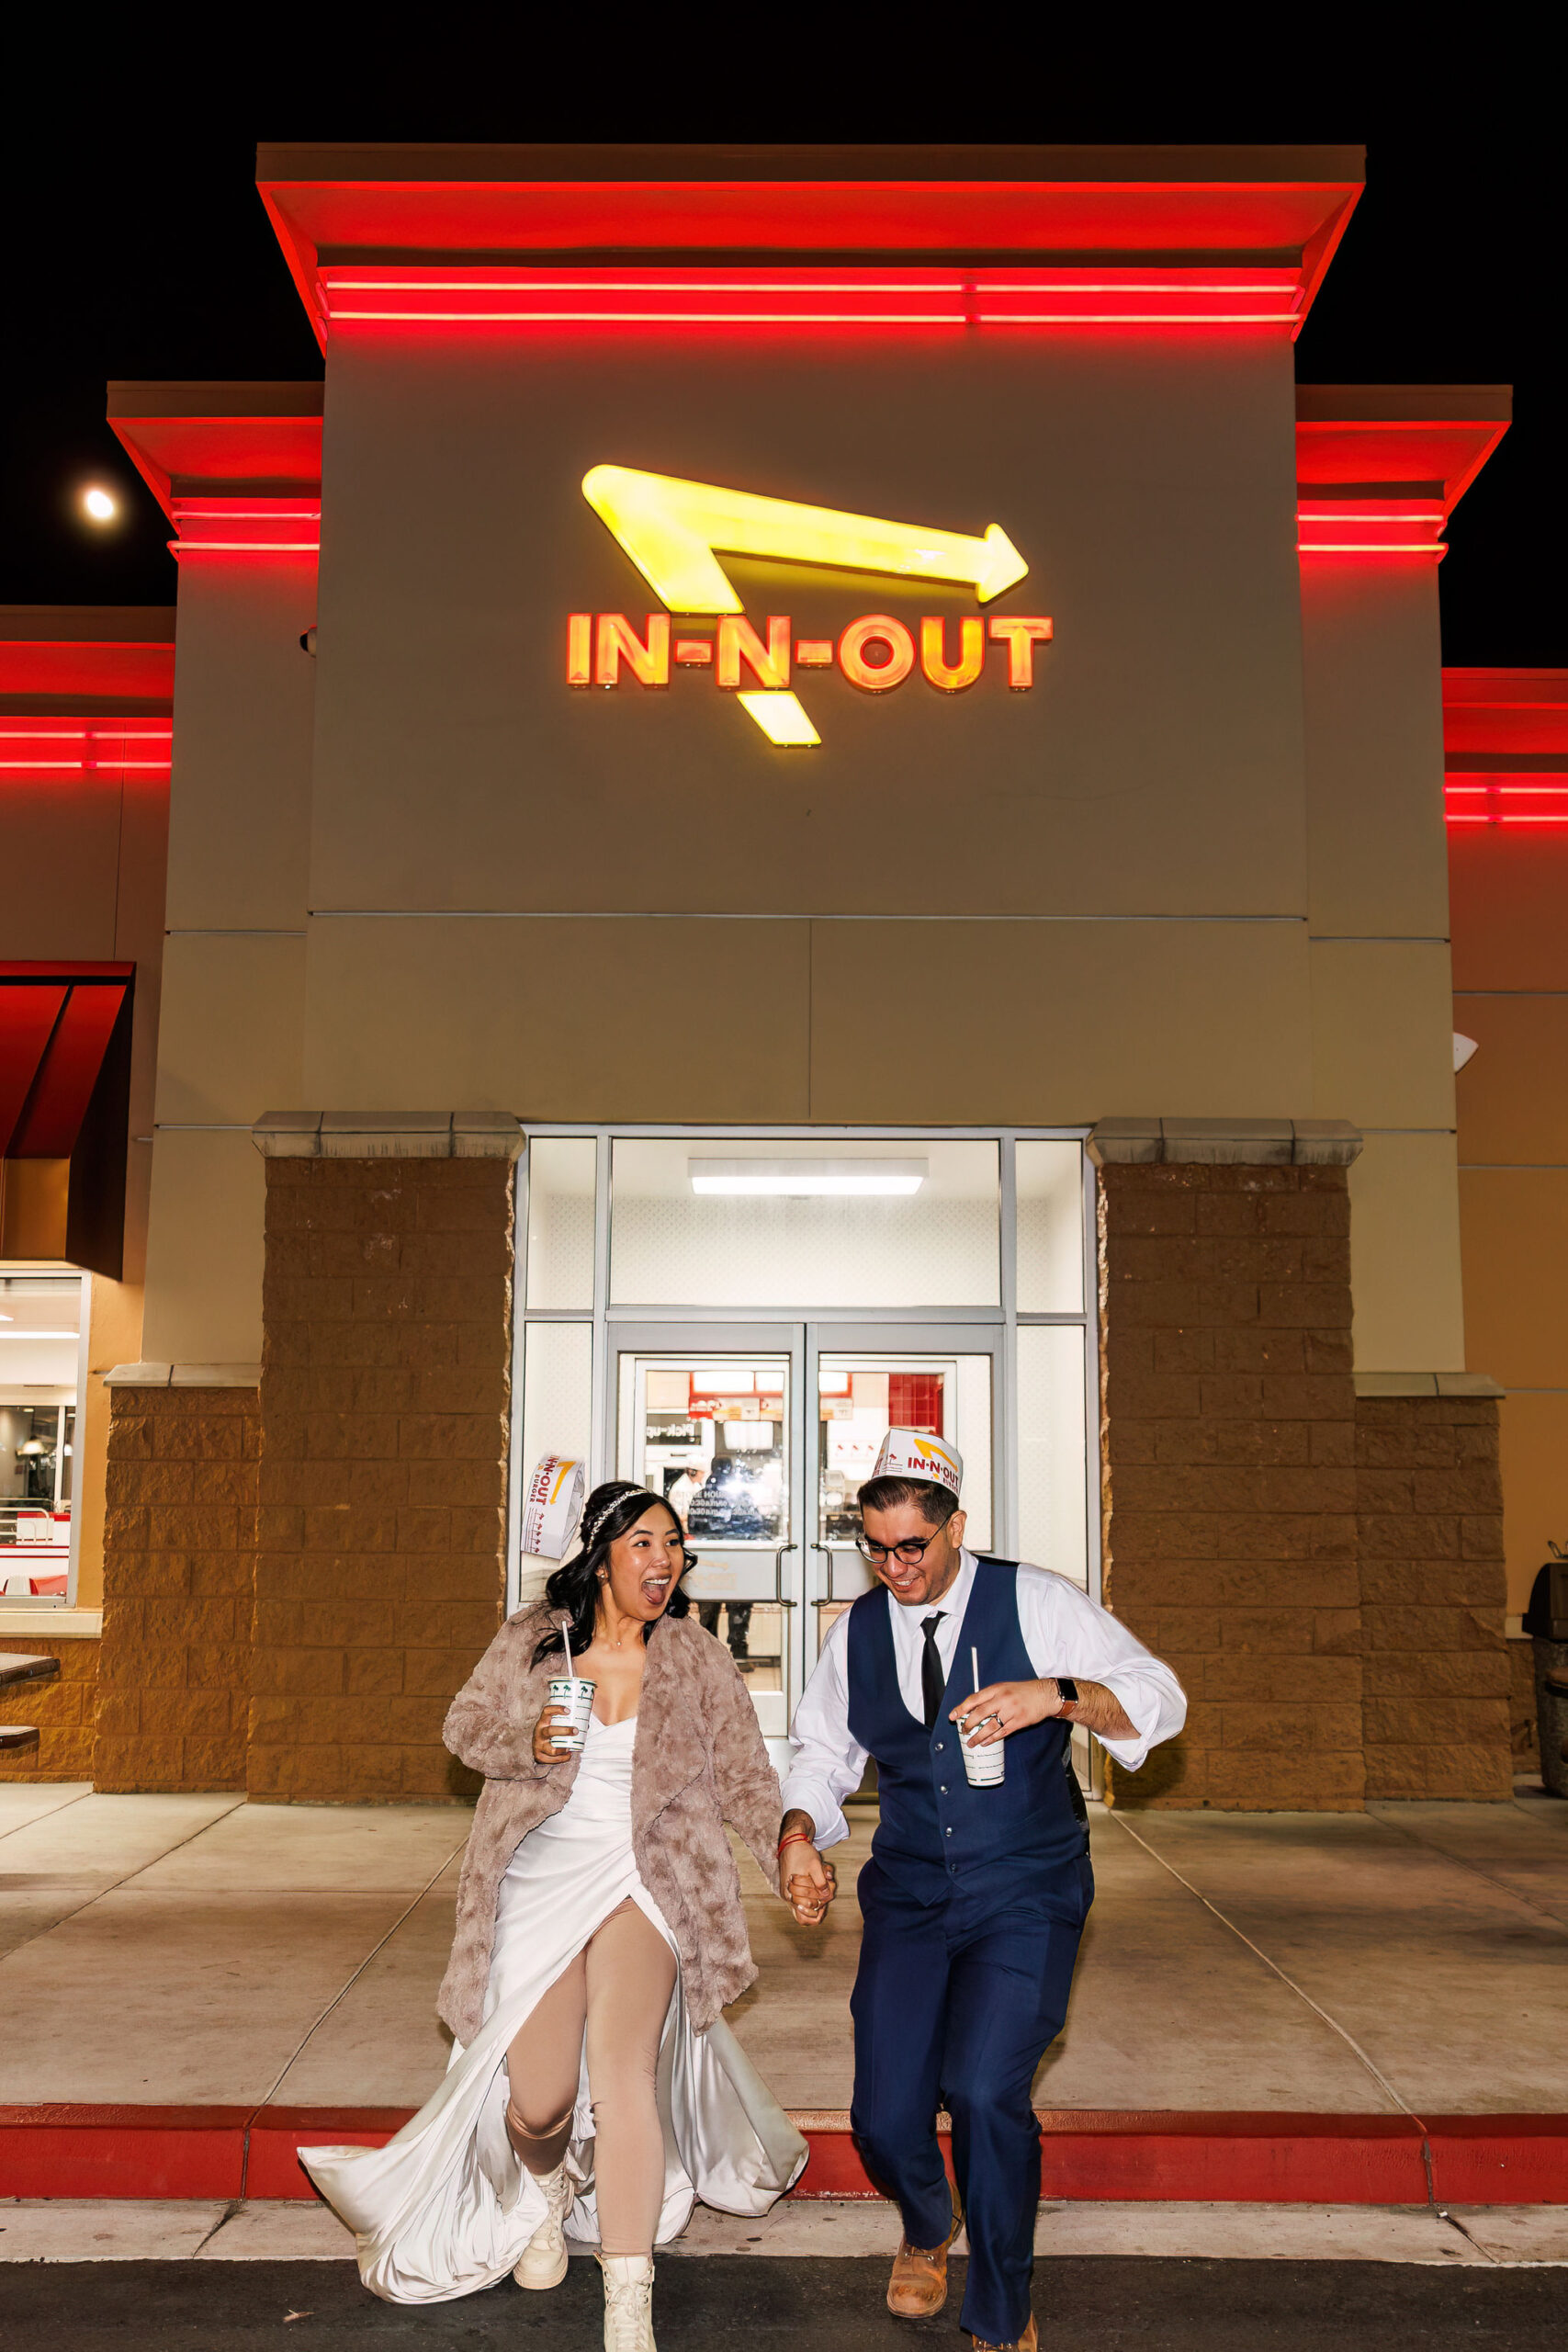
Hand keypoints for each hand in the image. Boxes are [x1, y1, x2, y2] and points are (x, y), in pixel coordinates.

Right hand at [532, 1702, 572, 1763]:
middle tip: (576, 1731)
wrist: (536, 1746)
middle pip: (550, 1731)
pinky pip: (552, 1759)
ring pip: (551, 1750)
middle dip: (564, 1731)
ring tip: (569, 1748)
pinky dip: (562, 1758)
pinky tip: (568, 1755)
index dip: (556, 1709)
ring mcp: (538, 1745)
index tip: (568, 1710)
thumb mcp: (554, 1725)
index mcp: (543, 1721)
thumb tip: (586, 1724)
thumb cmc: (550, 1732)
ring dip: (563, 1749)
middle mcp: (539, 1732)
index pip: (546, 1711)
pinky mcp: (539, 1756)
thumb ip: (567, 1723)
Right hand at [777, 1810, 836, 1923]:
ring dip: (816, 1901)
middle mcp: (788, 1896)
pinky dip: (811, 1897)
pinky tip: (819, 1887)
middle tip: (827, 1889)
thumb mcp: (815, 1865)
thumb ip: (821, 1881)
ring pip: (803, 1909)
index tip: (826, 1894)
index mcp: (791, 1893)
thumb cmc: (802, 1853)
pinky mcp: (791, 1890)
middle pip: (805, 1912)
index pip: (807, 1911)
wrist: (792, 1842)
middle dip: (819, 1902)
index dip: (820, 1905)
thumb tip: (826, 1895)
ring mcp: (789, 1894)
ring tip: (823, 1889)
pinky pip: (801, 1902)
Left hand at [950, 1678, 1064, 1748]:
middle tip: (963, 1731)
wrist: (1044, 1695)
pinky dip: (992, 1739)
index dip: (961, 1708)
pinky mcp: (1018, 1722)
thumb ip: (990, 1697)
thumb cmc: (1022, 1692)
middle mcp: (1002, 1699)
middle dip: (968, 1725)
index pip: (974, 1699)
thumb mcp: (1004, 1688)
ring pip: (989, 1726)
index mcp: (996, 1689)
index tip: (952, 1716)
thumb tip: (973, 1710)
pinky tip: (985, 1742)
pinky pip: (1002, 1733)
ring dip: (978, 1736)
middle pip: (980, 1714)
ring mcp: (1011, 1711)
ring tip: (971, 1742)